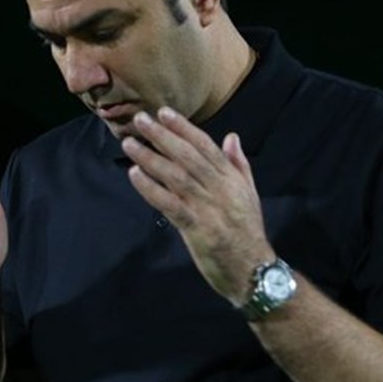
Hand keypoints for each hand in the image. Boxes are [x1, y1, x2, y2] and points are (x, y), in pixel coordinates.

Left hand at [122, 107, 274, 305]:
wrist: (253, 269)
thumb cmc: (248, 232)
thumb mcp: (249, 193)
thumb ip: (239, 164)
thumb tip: (231, 136)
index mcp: (231, 179)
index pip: (205, 145)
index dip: (184, 127)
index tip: (164, 112)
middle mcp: (219, 188)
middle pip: (187, 155)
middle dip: (162, 135)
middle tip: (140, 119)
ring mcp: (207, 207)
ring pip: (175, 176)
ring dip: (150, 158)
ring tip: (130, 143)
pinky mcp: (196, 228)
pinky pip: (169, 204)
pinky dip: (150, 188)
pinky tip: (134, 174)